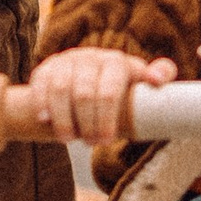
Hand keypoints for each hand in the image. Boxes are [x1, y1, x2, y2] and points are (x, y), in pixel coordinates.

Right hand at [22, 45, 177, 143]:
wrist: (86, 77)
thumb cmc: (117, 88)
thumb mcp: (137, 83)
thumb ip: (157, 77)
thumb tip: (160, 79)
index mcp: (116, 62)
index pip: (109, 90)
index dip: (106, 119)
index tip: (107, 141)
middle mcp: (90, 57)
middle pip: (84, 94)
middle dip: (87, 124)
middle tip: (90, 143)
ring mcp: (67, 61)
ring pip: (60, 90)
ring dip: (63, 120)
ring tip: (68, 139)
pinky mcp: (47, 68)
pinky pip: (40, 86)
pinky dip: (42, 105)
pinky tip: (45, 122)